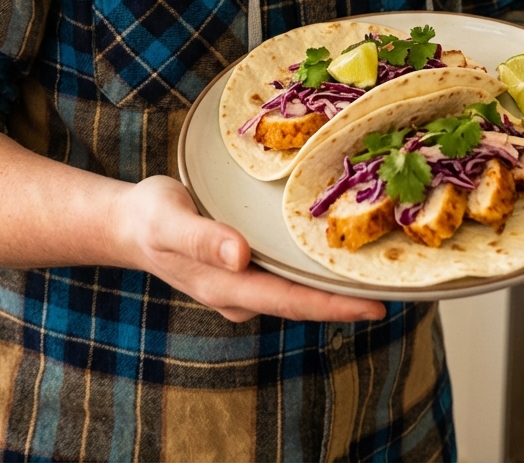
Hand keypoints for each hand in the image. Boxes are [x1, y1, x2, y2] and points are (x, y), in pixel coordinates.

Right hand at [109, 174, 385, 324]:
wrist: (128, 222)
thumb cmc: (150, 217)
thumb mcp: (170, 221)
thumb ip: (204, 239)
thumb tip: (241, 257)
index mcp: (225, 285)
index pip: (290, 301)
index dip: (334, 305)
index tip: (375, 306)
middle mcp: (239, 292)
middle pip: (302, 301)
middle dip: (346, 300)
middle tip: (396, 288)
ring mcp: (241, 284)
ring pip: (295, 289)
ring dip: (332, 285)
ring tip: (376, 269)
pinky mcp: (242, 270)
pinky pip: (284, 275)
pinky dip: (310, 268)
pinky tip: (331, 252)